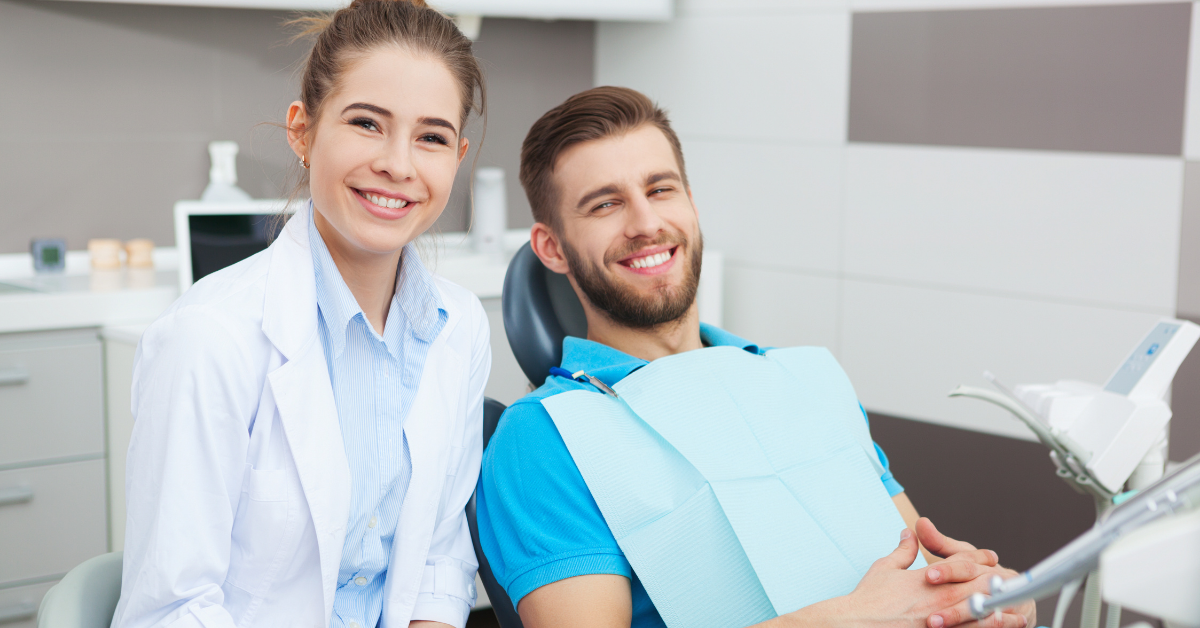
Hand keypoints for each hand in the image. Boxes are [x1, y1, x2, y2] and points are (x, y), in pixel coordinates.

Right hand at [786, 529, 1026, 627]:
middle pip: (980, 587)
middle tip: (1012, 582)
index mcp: (931, 578)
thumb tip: (908, 534)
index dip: (980, 559)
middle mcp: (941, 598)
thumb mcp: (885, 567)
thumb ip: (903, 551)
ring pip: (981, 615)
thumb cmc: (869, 599)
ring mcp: (943, 621)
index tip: (990, 558)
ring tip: (1015, 614)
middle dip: (997, 583)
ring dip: (1000, 614)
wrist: (857, 623)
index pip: (964, 562)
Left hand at [916, 519, 1035, 627]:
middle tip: (928, 612)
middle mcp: (998, 582)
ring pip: (985, 611)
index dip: (947, 570)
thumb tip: (920, 522)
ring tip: (936, 624)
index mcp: (983, 565)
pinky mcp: (1014, 620)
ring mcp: (1008, 602)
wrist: (1014, 600)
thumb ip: (940, 544)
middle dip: (952, 602)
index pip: (966, 565)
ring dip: (961, 618)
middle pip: (976, 590)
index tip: (928, 575)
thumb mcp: (961, 558)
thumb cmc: (978, 576)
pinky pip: (999, 625)